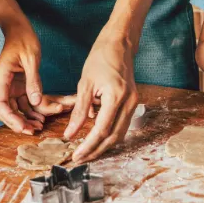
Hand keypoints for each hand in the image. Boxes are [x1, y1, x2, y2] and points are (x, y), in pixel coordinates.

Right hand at [0, 23, 44, 134]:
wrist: (19, 29)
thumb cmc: (23, 39)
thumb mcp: (31, 59)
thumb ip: (33, 80)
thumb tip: (35, 101)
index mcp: (0, 79)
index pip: (0, 105)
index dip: (10, 119)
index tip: (23, 127)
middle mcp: (2, 85)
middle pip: (6, 111)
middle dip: (19, 123)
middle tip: (33, 131)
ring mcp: (10, 87)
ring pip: (16, 109)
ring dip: (27, 118)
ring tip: (41, 126)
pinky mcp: (18, 86)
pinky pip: (24, 102)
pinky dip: (32, 109)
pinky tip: (43, 116)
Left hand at [64, 33, 137, 162]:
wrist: (120, 44)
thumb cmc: (101, 58)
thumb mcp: (85, 84)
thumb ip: (79, 111)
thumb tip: (70, 134)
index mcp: (116, 97)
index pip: (102, 130)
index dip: (89, 145)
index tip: (76, 155)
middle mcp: (129, 103)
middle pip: (114, 137)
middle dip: (96, 150)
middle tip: (79, 158)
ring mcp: (134, 103)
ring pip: (120, 133)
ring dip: (104, 145)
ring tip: (86, 152)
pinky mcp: (133, 103)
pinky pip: (122, 125)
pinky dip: (110, 134)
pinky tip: (96, 138)